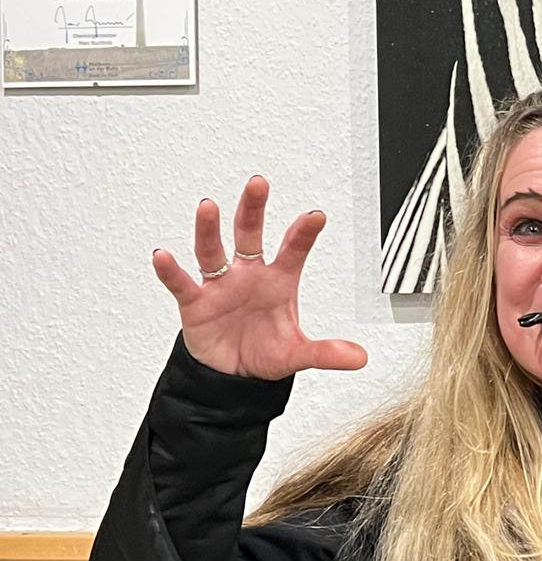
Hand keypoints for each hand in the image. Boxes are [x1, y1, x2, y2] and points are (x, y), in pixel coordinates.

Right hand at [151, 175, 368, 379]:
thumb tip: (359, 357)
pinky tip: (163, 256)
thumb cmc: (263, 351)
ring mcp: (221, 285)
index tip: (316, 216)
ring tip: (208, 207)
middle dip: (253, 209)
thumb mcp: (297, 354)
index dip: (303, 233)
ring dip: (209, 229)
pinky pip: (181, 283)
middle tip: (258, 184)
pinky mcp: (195, 303)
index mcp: (279, 280)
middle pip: (249, 234)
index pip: (293, 250)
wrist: (232, 376)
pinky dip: (170, 270)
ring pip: (212, 250)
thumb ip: (325, 352)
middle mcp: (248, 274)